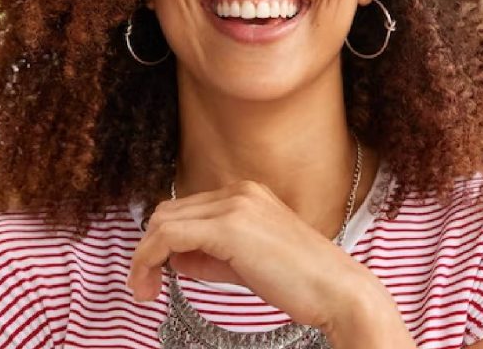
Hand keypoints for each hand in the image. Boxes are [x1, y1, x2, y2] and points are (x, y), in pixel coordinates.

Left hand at [125, 179, 369, 329]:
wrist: (338, 290)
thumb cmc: (303, 282)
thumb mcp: (248, 264)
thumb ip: (211, 258)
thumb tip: (176, 260)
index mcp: (247, 194)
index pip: (185, 209)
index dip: (162, 242)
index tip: (157, 276)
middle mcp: (239, 191)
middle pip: (168, 212)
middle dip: (148, 249)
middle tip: (145, 286)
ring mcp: (234, 205)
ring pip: (163, 223)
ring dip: (144, 257)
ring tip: (144, 290)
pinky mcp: (228, 227)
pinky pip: (168, 237)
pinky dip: (148, 260)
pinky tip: (151, 285)